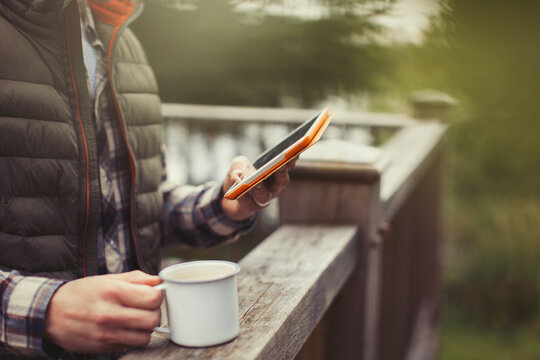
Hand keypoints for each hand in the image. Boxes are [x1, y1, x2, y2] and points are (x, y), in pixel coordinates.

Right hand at [44, 271, 161, 352]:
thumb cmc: (80, 293)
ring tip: (137, 320)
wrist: (50, 314)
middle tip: (147, 309)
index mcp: (113, 292)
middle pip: (152, 319)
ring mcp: (106, 333)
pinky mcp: (103, 347)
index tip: (152, 295)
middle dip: (155, 313)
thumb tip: (158, 280)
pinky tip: (127, 329)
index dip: (158, 296)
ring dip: (146, 328)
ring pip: (145, 336)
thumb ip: (135, 279)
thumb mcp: (106, 279)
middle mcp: (110, 314)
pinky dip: (135, 338)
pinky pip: (131, 345)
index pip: (153, 298)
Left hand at [221, 155, 296, 220]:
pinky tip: (235, 181)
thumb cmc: (241, 175)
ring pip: (264, 196)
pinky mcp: (251, 207)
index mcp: (276, 174)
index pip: (288, 166)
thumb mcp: (239, 164)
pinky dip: (241, 193)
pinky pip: (247, 202)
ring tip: (254, 182)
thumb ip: (241, 164)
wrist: (231, 194)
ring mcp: (263, 199)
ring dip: (259, 188)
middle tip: (279, 164)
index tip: (294, 152)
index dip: (292, 159)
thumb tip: (240, 172)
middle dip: (281, 172)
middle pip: (282, 181)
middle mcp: (274, 188)